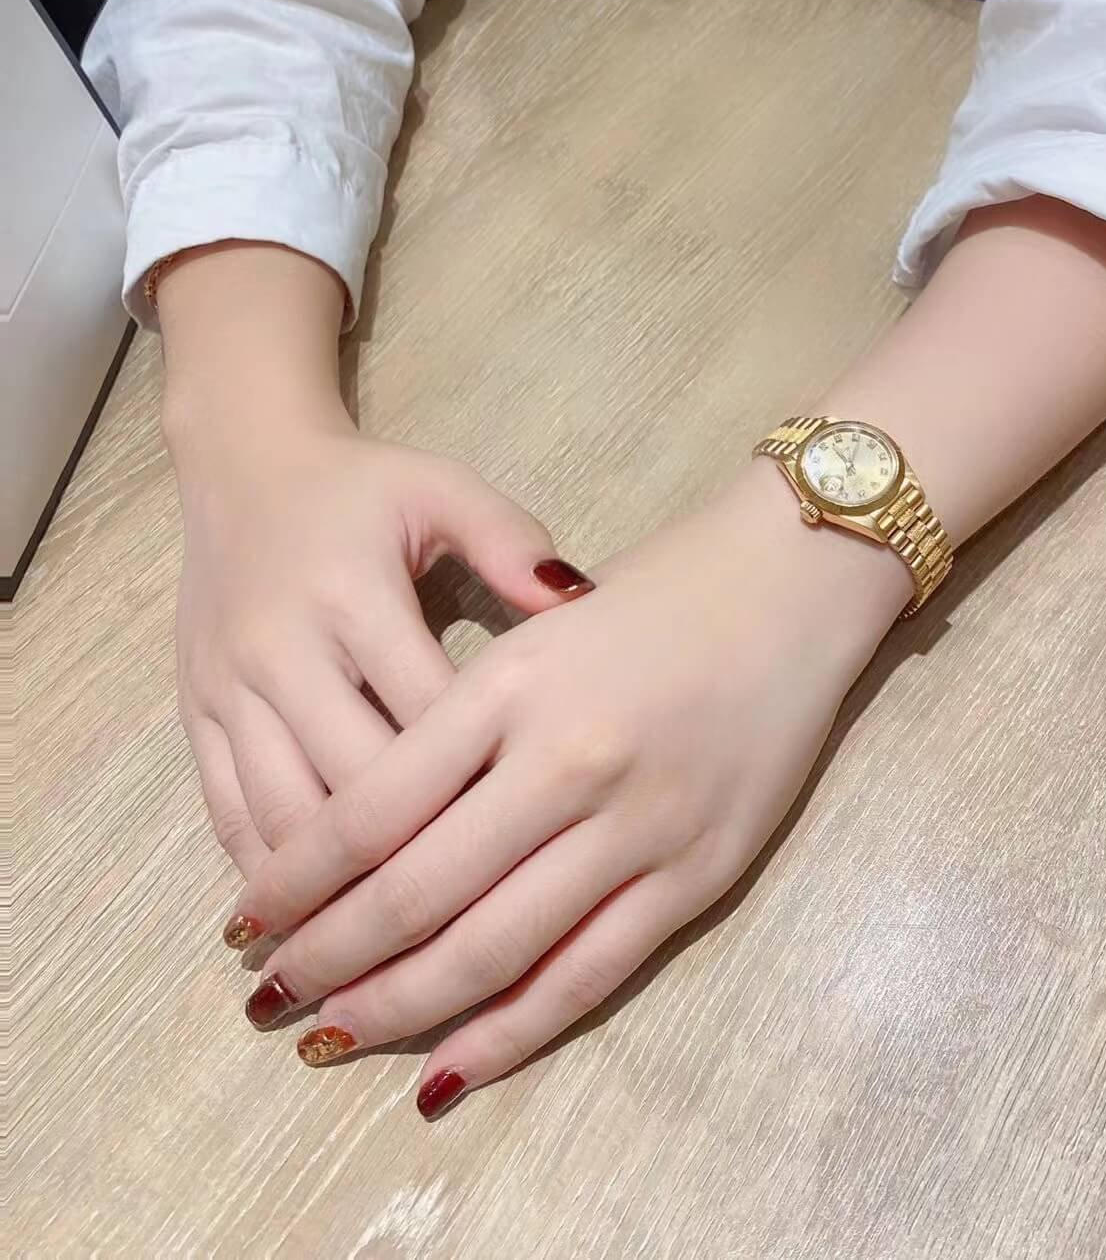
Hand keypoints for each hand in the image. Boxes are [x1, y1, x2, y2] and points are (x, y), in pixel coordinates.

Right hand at [155, 242, 589, 891]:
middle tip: (475, 947)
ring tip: (383, 970)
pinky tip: (305, 930)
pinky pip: (227, 811)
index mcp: (355, 598)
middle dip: (410, 876)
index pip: (427, 720)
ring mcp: (229, 690)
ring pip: (282, 818)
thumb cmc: (366, 489)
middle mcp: (284, 653)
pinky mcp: (193, 712)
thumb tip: (583, 603)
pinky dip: (266, 875)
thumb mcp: (443, 492)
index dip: (482, 794)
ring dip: (331, 902)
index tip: (541, 860)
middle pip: (352, 791)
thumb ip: (512, 545)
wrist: (244, 463)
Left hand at [228, 460, 910, 1114]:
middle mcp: (566, 760)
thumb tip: (367, 833)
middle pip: (417, 892)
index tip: (247, 920)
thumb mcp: (534, 631)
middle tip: (269, 996)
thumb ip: (460, 721)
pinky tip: (451, 1068)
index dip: (297, 880)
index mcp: (510, 686)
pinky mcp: (696, 876)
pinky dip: (509, 1032)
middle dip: (328, 958)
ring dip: (400, 1007)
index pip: (372, 809)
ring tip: (333, 1036)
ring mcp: (636, 826)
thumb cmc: (654, 597)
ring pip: (492, 949)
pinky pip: (587, 975)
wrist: (789, 585)